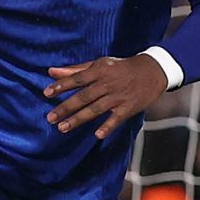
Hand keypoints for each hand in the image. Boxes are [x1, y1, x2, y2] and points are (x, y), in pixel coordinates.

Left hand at [43, 53, 171, 142]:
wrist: (152, 70)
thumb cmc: (121, 67)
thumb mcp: (99, 64)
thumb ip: (75, 70)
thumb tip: (51, 71)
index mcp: (99, 71)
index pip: (77, 79)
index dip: (61, 85)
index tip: (46, 93)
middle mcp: (107, 83)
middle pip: (83, 97)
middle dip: (66, 107)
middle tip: (50, 118)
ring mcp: (118, 96)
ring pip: (95, 109)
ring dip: (79, 119)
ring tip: (63, 128)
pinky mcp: (128, 107)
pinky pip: (116, 119)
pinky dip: (108, 126)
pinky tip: (97, 135)